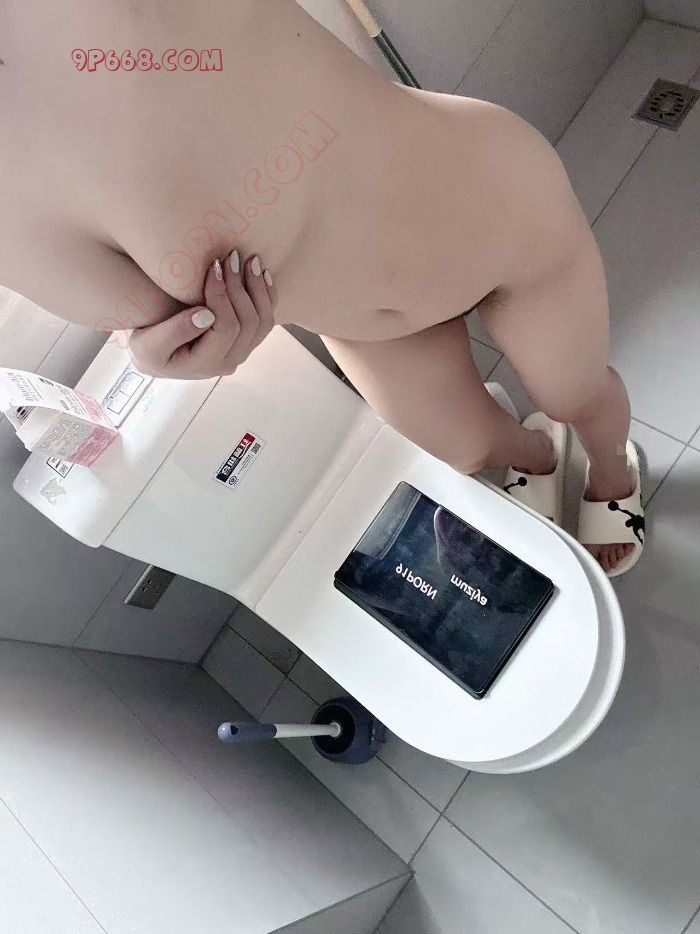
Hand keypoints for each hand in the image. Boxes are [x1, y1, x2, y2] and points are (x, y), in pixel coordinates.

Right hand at [128, 251, 276, 378]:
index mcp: (207, 364)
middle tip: (232, 256)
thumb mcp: (148, 345)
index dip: (223, 295)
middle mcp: (230, 361)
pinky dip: (268, 296)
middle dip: (241, 286)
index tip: (214, 266)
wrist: (156, 356)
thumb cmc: (148, 349)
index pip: (226, 327)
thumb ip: (174, 332)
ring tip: (251, 260)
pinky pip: (265, 321)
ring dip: (259, 289)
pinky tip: (263, 274)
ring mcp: (241, 352)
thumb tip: (206, 314)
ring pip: (263, 322)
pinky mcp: (246, 342)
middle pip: (249, 323)